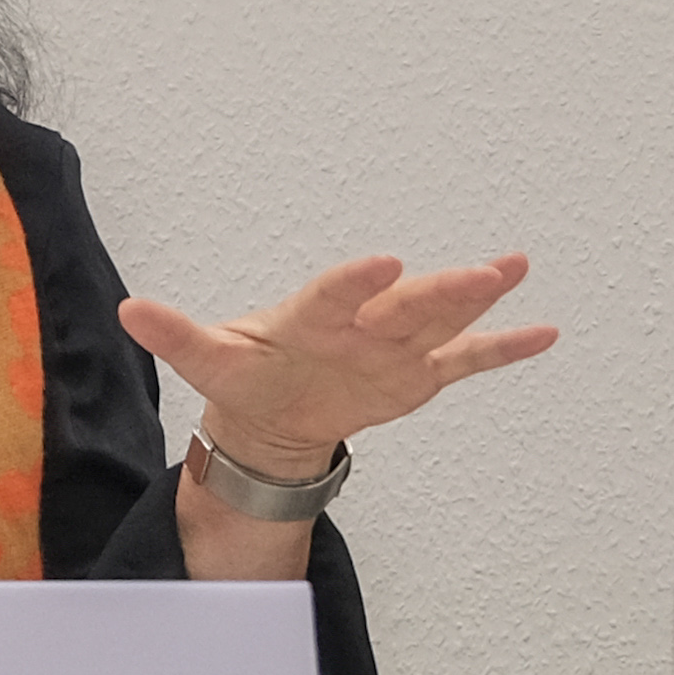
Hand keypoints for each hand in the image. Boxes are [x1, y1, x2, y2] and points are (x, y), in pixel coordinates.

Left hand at [122, 252, 549, 478]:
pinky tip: (544, 330)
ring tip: (515, 267)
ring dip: (478, 297)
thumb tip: (129, 311)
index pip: (336, 294)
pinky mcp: (419, 373)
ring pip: (442, 320)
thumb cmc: (247, 374)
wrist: (276, 412)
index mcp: (313, 315)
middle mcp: (363, 322)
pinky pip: (468, 359)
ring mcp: (396, 346)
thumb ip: (176, 335)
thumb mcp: (207, 360)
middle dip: (440, 290)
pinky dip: (504, 347)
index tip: (385, 263)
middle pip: (405, 305)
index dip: (358, 280)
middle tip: (482, 269)